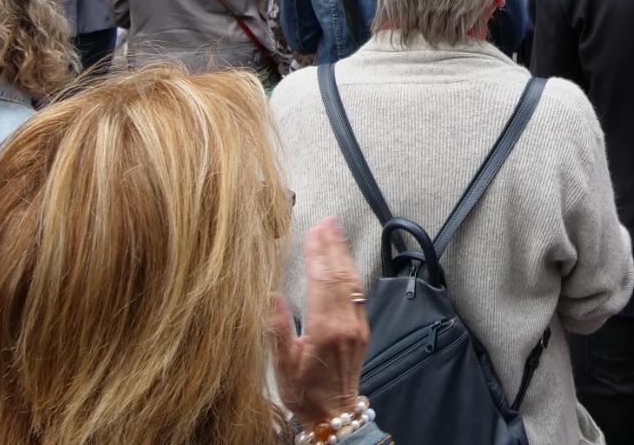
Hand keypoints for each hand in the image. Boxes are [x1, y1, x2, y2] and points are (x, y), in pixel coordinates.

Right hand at [268, 218, 370, 425]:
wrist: (333, 413)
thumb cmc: (304, 392)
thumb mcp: (282, 365)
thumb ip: (278, 329)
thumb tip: (272, 296)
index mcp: (325, 330)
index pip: (323, 282)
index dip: (318, 254)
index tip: (313, 231)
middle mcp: (346, 324)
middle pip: (341, 276)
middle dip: (334, 246)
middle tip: (328, 221)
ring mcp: (357, 326)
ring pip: (353, 282)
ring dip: (344, 254)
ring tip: (336, 231)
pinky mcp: (362, 330)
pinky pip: (358, 294)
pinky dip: (351, 272)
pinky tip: (345, 261)